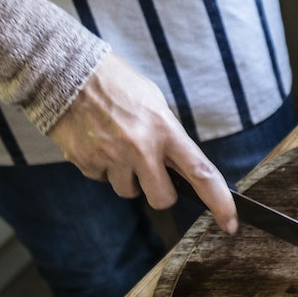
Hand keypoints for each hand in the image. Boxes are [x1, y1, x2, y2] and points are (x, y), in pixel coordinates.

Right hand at [47, 52, 236, 232]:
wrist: (67, 72)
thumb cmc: (117, 85)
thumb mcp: (154, 103)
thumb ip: (170, 137)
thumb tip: (181, 169)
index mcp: (165, 129)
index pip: (201, 173)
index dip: (220, 202)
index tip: (230, 224)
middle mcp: (140, 148)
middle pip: (163, 199)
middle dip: (159, 191)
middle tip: (150, 169)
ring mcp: (111, 157)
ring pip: (128, 192)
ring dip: (127, 177)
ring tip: (116, 144)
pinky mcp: (86, 162)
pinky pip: (101, 179)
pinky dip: (101, 167)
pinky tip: (96, 141)